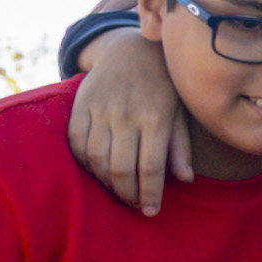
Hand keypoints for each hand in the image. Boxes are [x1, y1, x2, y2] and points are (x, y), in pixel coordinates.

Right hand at [65, 30, 187, 218]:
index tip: (151, 211)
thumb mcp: (179, 112)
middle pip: (121, 168)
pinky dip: (84, 162)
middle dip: (127, 194)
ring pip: (96, 158)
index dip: (150, 194)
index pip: (151, 167)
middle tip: (134, 203)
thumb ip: (180, 146)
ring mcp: (101, 109)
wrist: (132, 49)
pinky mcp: (80, 105)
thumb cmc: (163, 86)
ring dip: (105, 181)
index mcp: (156, 118)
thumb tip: (185, 180)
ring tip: (118, 189)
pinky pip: (76, 142)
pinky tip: (96, 169)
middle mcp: (126, 114)